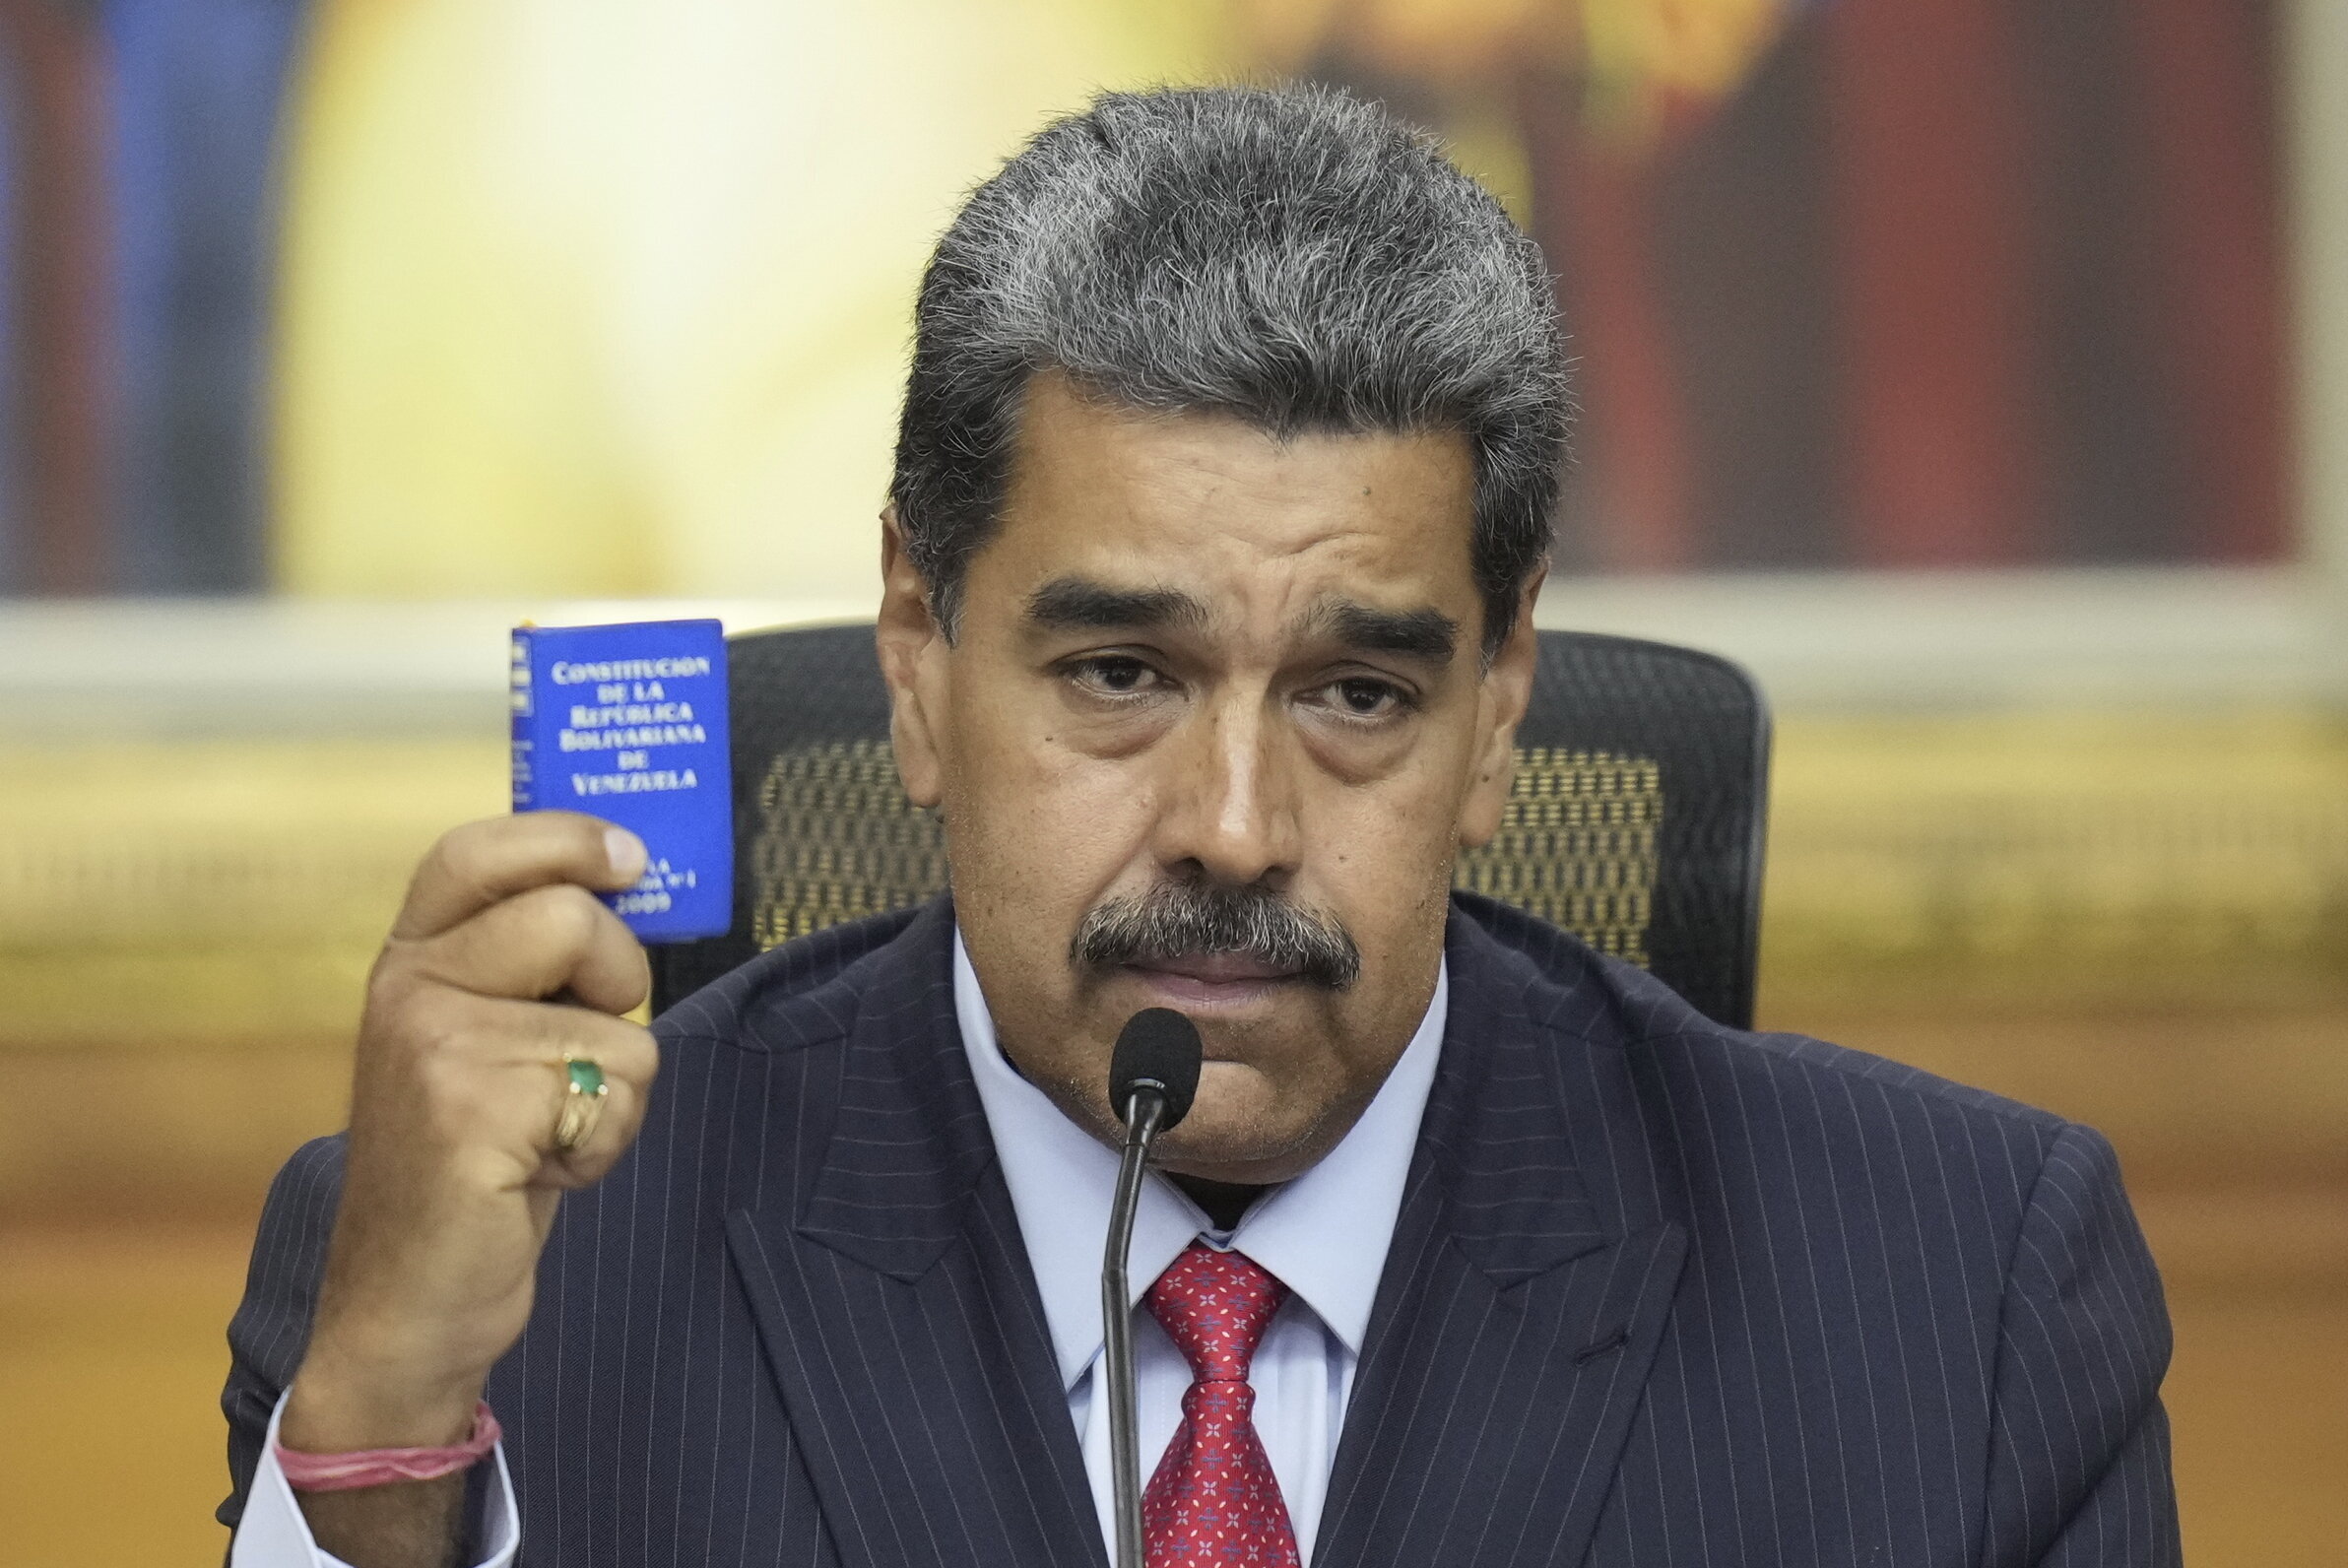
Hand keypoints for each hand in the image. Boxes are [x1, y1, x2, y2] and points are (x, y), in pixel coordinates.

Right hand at [281, 812, 655, 1464]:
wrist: (408, 1302)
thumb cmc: (475, 1165)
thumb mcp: (486, 1045)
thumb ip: (532, 968)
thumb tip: (631, 880)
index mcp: (411, 960)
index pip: (473, 853)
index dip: (563, 838)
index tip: (629, 858)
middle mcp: (408, 990)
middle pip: (573, 919)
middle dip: (618, 982)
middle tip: (577, 1055)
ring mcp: (432, 1050)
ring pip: (614, 1026)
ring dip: (610, 1094)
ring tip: (540, 1136)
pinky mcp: (469, 1114)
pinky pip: (611, 1096)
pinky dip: (602, 1144)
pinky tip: (535, 1173)